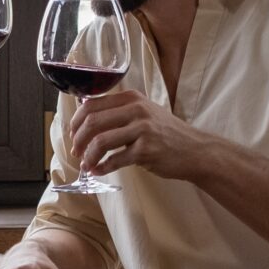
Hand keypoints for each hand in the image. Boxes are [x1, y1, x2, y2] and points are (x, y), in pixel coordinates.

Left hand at [68, 90, 206, 179]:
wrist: (194, 150)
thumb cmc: (165, 133)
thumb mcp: (144, 112)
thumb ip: (118, 111)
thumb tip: (83, 111)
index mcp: (131, 98)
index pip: (91, 105)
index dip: (76, 122)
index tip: (73, 135)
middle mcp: (136, 110)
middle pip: (93, 122)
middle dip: (79, 140)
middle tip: (76, 152)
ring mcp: (142, 130)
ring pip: (101, 142)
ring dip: (88, 156)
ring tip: (86, 164)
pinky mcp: (146, 150)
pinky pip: (115, 160)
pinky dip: (102, 167)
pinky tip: (99, 171)